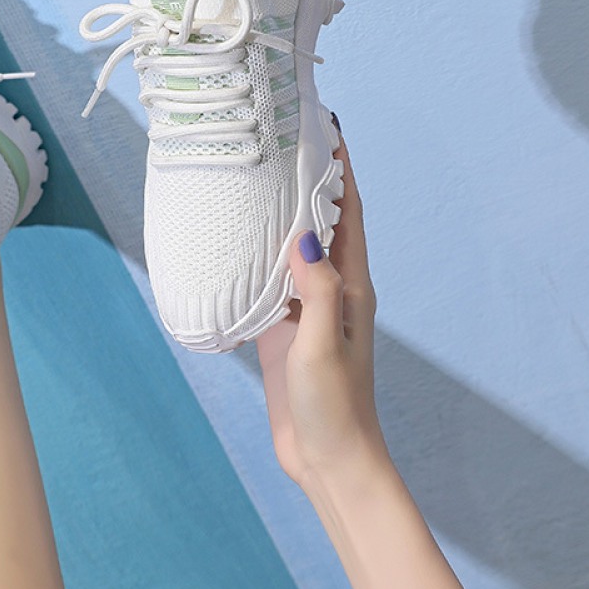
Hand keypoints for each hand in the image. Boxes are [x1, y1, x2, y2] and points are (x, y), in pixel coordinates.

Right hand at [256, 122, 386, 489]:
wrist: (328, 458)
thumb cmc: (334, 406)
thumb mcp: (322, 346)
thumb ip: (315, 292)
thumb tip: (304, 236)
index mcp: (351, 287)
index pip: (349, 214)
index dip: (342, 171)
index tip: (327, 129)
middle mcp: (332, 290)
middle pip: (322, 221)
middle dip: (309, 180)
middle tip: (282, 142)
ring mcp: (308, 309)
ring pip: (295, 248)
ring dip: (283, 214)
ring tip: (256, 179)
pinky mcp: (285, 330)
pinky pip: (272, 282)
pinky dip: (259, 256)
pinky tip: (238, 243)